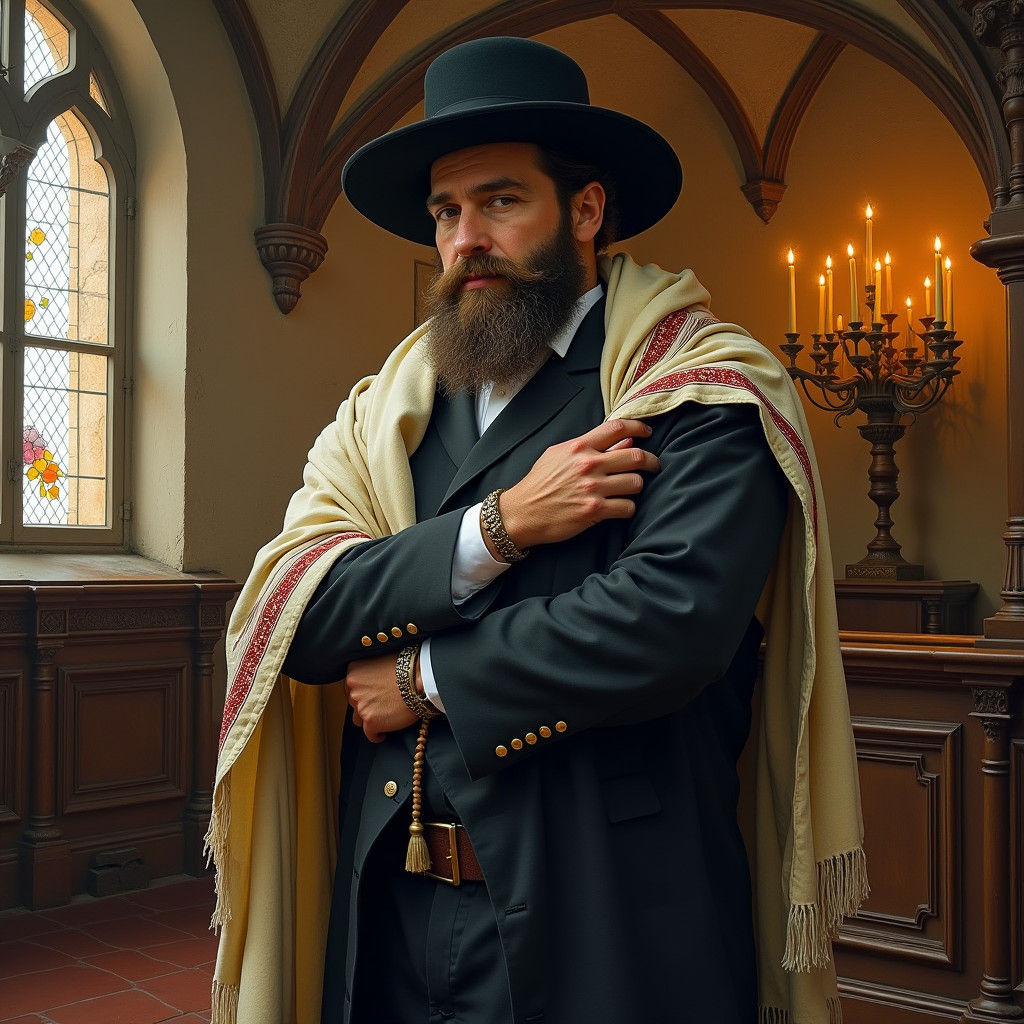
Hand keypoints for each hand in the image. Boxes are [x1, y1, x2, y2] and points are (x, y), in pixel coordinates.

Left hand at [346, 652, 417, 742]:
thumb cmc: (406, 669)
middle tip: (382, 704)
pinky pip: (370, 735)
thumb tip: (368, 684)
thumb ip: (368, 672)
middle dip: (365, 704)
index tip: (372, 694)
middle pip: (353, 703)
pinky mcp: (371, 722)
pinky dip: (377, 735)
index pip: (350, 687)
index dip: (362, 692)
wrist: (420, 680)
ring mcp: (361, 707)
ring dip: (369, 719)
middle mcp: (353, 690)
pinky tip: (385, 732)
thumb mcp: (380, 661)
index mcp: (353, 672)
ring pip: (359, 720)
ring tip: (384, 717)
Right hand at [497, 419, 659, 549]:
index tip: (647, 432)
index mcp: (579, 447)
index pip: (617, 428)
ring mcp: (592, 489)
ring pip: (635, 483)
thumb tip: (623, 441)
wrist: (522, 512)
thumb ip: (590, 447)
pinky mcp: (594, 511)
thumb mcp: (558, 455)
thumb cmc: (539, 483)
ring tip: (631, 489)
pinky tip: (621, 507)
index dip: (638, 427)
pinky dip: (628, 508)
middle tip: (653, 465)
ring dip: (637, 486)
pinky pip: (627, 507)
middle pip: (636, 456)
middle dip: (651, 461)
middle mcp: (588, 465)